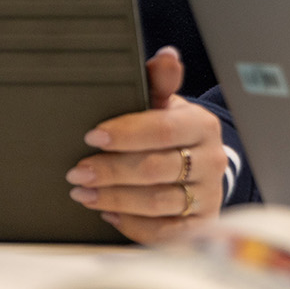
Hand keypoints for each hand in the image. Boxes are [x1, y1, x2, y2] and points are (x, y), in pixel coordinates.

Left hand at [65, 45, 224, 243]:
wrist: (196, 161)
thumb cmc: (169, 129)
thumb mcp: (163, 102)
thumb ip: (159, 80)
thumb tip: (167, 55)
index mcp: (201, 125)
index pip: (162, 130)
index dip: (125, 134)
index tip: (92, 136)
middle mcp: (212, 161)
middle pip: (156, 169)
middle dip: (110, 171)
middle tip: (77, 172)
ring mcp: (209, 195)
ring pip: (158, 203)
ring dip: (115, 199)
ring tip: (83, 193)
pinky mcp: (201, 224)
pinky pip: (165, 233)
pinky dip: (133, 225)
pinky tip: (109, 213)